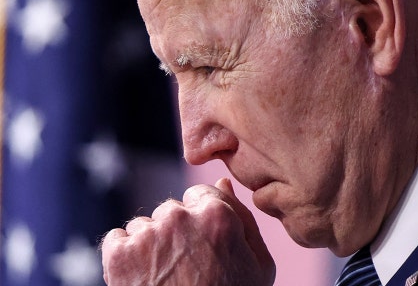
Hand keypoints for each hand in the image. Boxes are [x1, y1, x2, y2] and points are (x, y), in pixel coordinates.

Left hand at [101, 178, 274, 285]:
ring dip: (151, 244)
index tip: (204, 246)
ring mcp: (146, 235)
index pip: (201, 194)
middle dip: (177, 231)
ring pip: (144, 225)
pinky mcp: (118, 254)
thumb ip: (244, 219)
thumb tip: (222, 183)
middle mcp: (179, 217)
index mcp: (217, 214)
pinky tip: (143, 278)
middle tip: (187, 266)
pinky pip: (117, 239)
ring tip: (165, 277)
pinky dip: (125, 256)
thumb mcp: (258, 266)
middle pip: (172, 209)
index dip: (204, 221)